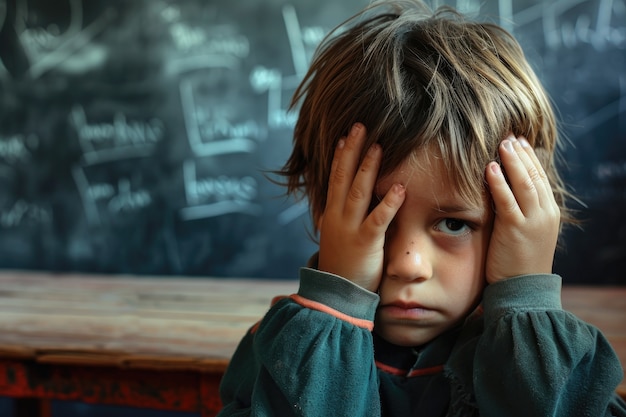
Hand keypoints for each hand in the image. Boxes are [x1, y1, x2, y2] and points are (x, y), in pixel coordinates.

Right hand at [317, 123, 405, 291]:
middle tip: (359, 126)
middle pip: (343, 177)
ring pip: (358, 192)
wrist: (336, 294)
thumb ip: (345, 216)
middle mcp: (337, 217)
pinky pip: (378, 219)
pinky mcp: (365, 243)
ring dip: (368, 167)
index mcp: (332, 214)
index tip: (345, 136)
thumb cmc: (343, 265)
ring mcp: (350, 229)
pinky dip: (388, 202)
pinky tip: (400, 187)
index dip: (340, 156)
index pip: (335, 178)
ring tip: (379, 146)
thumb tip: (350, 200)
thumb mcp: (338, 236)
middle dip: (351, 150)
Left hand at [485, 136, 559, 283]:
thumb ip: (519, 212)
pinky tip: (491, 167)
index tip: (518, 142)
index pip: (540, 177)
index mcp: (549, 213)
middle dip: (521, 154)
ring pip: (524, 183)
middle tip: (509, 136)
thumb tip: (505, 193)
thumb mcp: (525, 232)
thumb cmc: (518, 263)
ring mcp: (533, 221)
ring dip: (512, 161)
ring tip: (502, 143)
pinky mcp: (516, 229)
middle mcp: (545, 213)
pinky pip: (507, 200)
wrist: (522, 290)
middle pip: (534, 175)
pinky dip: (499, 181)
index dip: (529, 158)